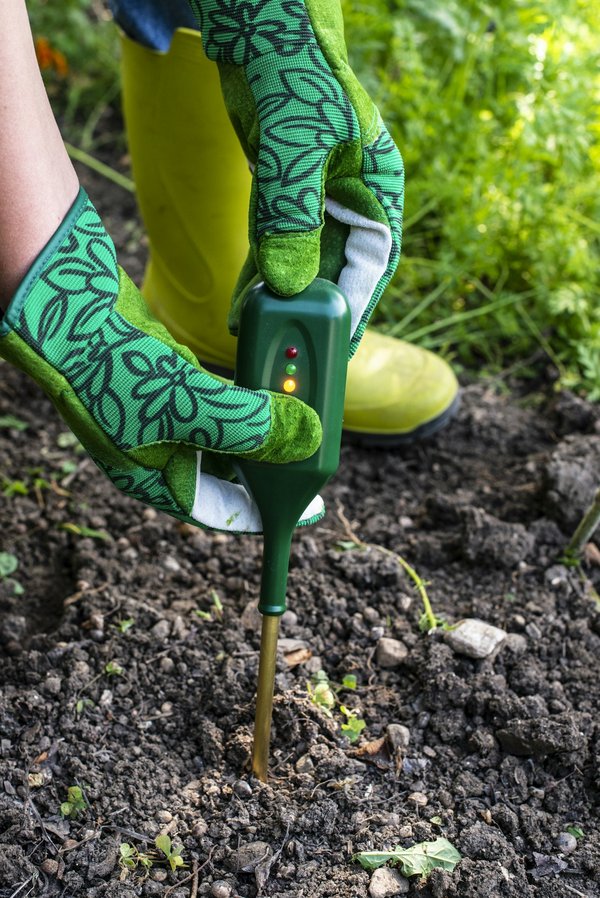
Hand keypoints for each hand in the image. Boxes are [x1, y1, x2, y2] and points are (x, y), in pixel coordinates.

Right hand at [0, 189, 322, 530]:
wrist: (59, 306)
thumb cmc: (106, 368)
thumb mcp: (184, 406)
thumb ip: (247, 425)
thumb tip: (307, 438)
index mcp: (156, 478)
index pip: (223, 510)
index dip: (266, 511)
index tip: (306, 507)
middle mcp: (160, 451)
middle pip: (231, 470)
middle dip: (273, 461)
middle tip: (313, 448)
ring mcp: (163, 413)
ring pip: (228, 428)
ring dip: (263, 421)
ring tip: (302, 413)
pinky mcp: (167, 376)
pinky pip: (219, 394)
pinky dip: (244, 390)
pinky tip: (268, 380)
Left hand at [189, 0, 403, 356]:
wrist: (261, 28)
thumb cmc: (291, 72)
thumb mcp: (293, 144)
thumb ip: (291, 214)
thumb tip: (288, 283)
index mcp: (376, 187)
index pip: (373, 262)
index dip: (356, 306)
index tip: (336, 344)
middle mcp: (353, 199)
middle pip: (338, 271)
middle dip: (313, 312)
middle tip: (291, 354)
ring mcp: (319, 201)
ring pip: (305, 264)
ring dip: (283, 300)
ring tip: (259, 336)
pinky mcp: (286, 198)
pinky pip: (277, 247)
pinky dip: (261, 275)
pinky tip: (243, 303)